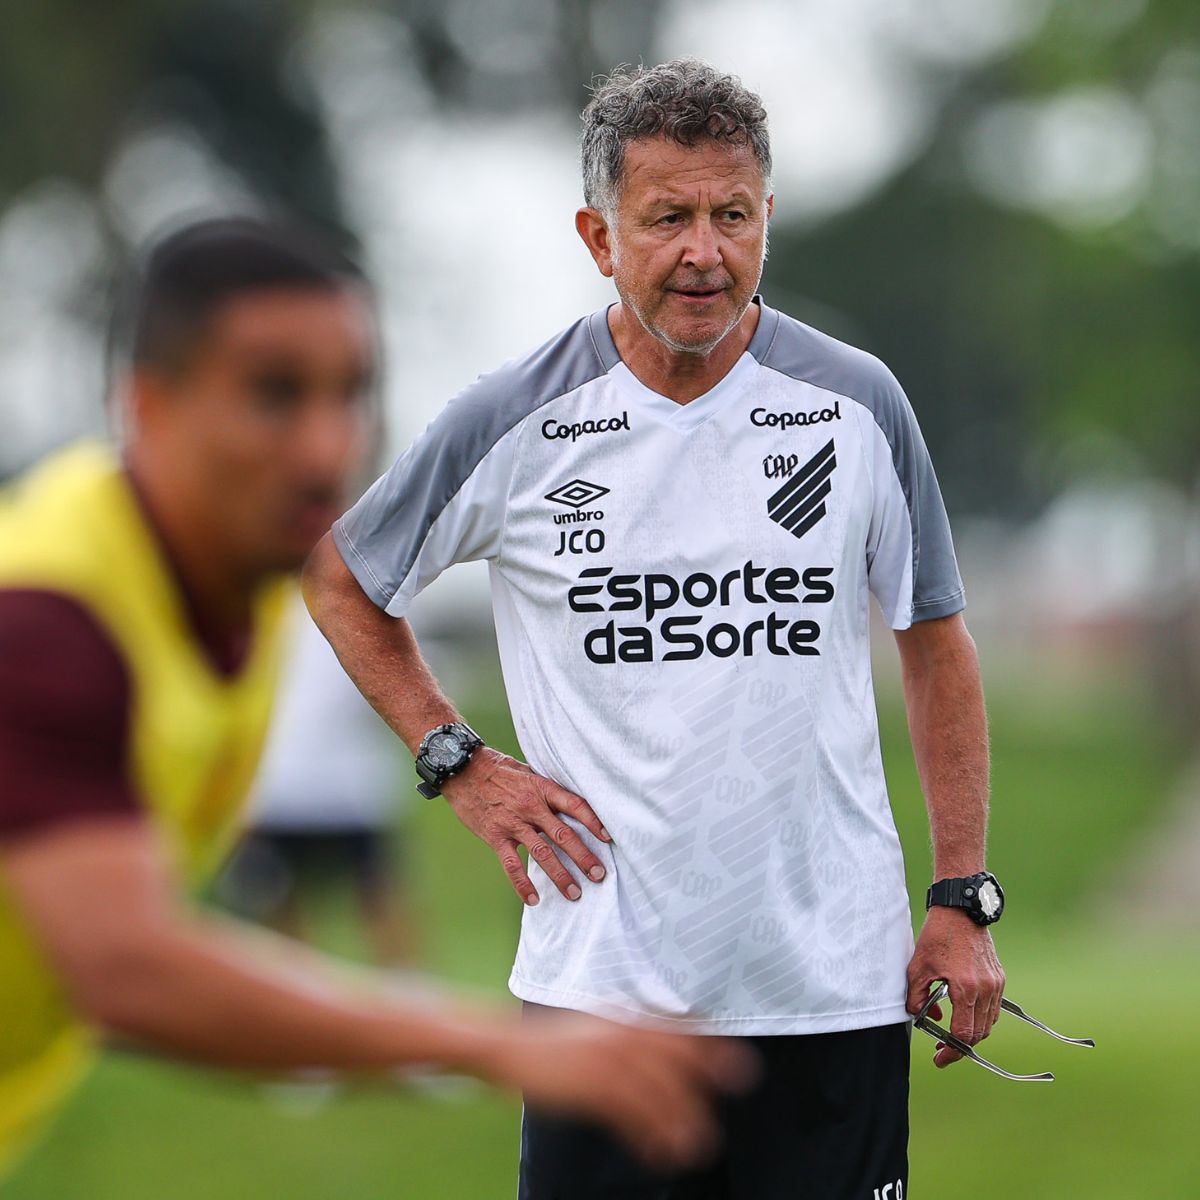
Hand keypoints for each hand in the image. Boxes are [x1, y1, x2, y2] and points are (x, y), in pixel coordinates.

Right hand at [441, 747, 610, 904]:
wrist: (463, 769)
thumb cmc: (498, 770)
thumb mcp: (528, 772)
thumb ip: (547, 790)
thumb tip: (569, 804)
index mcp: (542, 788)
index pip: (575, 805)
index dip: (594, 821)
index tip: (609, 837)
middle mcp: (531, 807)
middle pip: (564, 835)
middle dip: (584, 857)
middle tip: (599, 874)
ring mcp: (513, 823)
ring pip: (542, 854)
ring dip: (560, 875)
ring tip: (575, 893)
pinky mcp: (496, 836)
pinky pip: (512, 865)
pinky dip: (523, 884)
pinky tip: (534, 899)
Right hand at [488, 1011, 756, 1169]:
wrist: (510, 1047)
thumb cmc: (551, 1042)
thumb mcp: (593, 1028)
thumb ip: (624, 1034)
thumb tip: (656, 1046)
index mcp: (621, 1020)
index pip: (674, 1029)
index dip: (708, 1042)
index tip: (736, 1054)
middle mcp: (618, 1036)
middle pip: (674, 1056)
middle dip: (709, 1072)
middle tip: (740, 1084)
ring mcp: (605, 1061)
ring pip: (657, 1091)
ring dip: (683, 1118)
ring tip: (701, 1143)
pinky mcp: (590, 1088)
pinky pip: (630, 1116)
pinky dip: (650, 1137)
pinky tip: (662, 1154)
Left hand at [906, 906, 1004, 1067]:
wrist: (960, 910)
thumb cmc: (938, 935)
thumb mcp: (918, 966)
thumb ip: (917, 997)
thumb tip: (920, 1016)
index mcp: (966, 989)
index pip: (964, 1034)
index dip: (951, 1051)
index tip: (940, 1057)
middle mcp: (986, 989)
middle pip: (978, 1033)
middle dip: (960, 1046)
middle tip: (941, 1048)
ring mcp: (996, 984)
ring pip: (988, 1023)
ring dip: (971, 1032)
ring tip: (950, 1033)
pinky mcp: (999, 977)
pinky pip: (992, 1008)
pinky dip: (979, 1017)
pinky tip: (962, 1013)